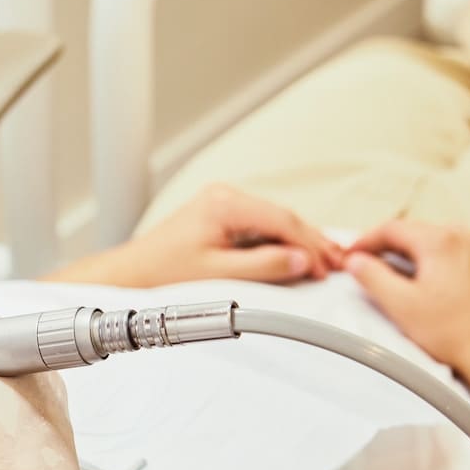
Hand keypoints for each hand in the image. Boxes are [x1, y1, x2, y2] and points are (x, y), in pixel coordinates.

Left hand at [106, 184, 344, 285]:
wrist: (131, 274)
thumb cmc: (163, 273)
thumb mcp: (218, 274)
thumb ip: (263, 266)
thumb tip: (302, 261)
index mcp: (223, 204)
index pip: (281, 220)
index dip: (309, 245)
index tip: (327, 267)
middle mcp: (224, 196)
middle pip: (282, 216)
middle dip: (311, 241)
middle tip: (338, 264)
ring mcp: (222, 202)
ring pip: (274, 219)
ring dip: (299, 240)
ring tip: (325, 261)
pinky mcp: (220, 214)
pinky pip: (261, 224)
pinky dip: (281, 239)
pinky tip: (298, 253)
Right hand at [344, 220, 469, 388]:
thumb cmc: (457, 334)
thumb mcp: (401, 306)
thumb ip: (372, 277)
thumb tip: (357, 261)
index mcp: (441, 242)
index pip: (392, 228)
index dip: (366, 240)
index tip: (353, 254)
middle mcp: (467, 239)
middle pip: (418, 232)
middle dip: (391, 246)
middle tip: (372, 264)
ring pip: (442, 243)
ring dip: (419, 255)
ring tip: (404, 277)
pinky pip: (464, 257)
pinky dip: (444, 265)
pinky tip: (439, 288)